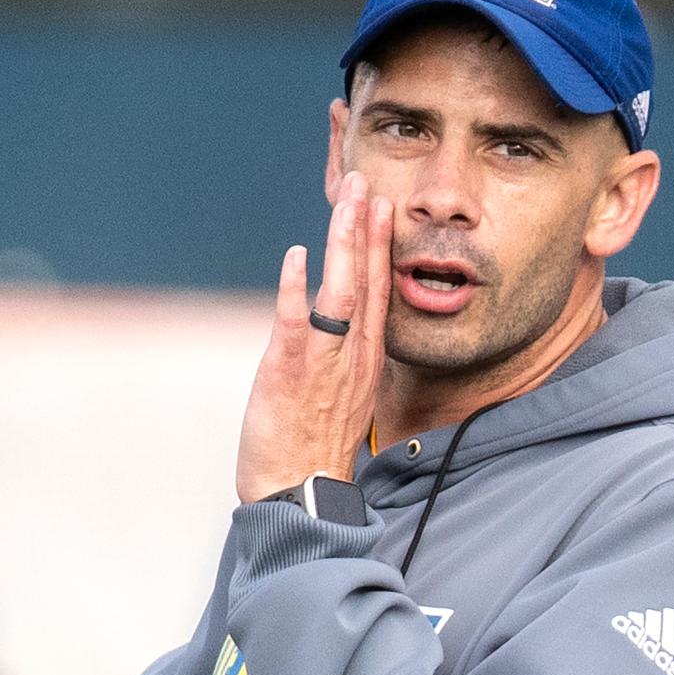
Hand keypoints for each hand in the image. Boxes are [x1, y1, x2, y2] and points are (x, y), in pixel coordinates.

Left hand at [236, 172, 393, 500]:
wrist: (298, 493)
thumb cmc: (313, 452)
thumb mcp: (342, 400)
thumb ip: (342, 362)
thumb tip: (337, 337)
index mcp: (365, 360)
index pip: (378, 292)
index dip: (379, 247)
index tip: (380, 207)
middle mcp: (352, 355)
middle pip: (366, 281)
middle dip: (366, 228)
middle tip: (365, 181)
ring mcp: (324, 362)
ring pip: (342, 292)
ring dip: (345, 243)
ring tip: (347, 200)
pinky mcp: (291, 372)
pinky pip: (296, 323)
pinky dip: (297, 288)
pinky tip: (299, 256)